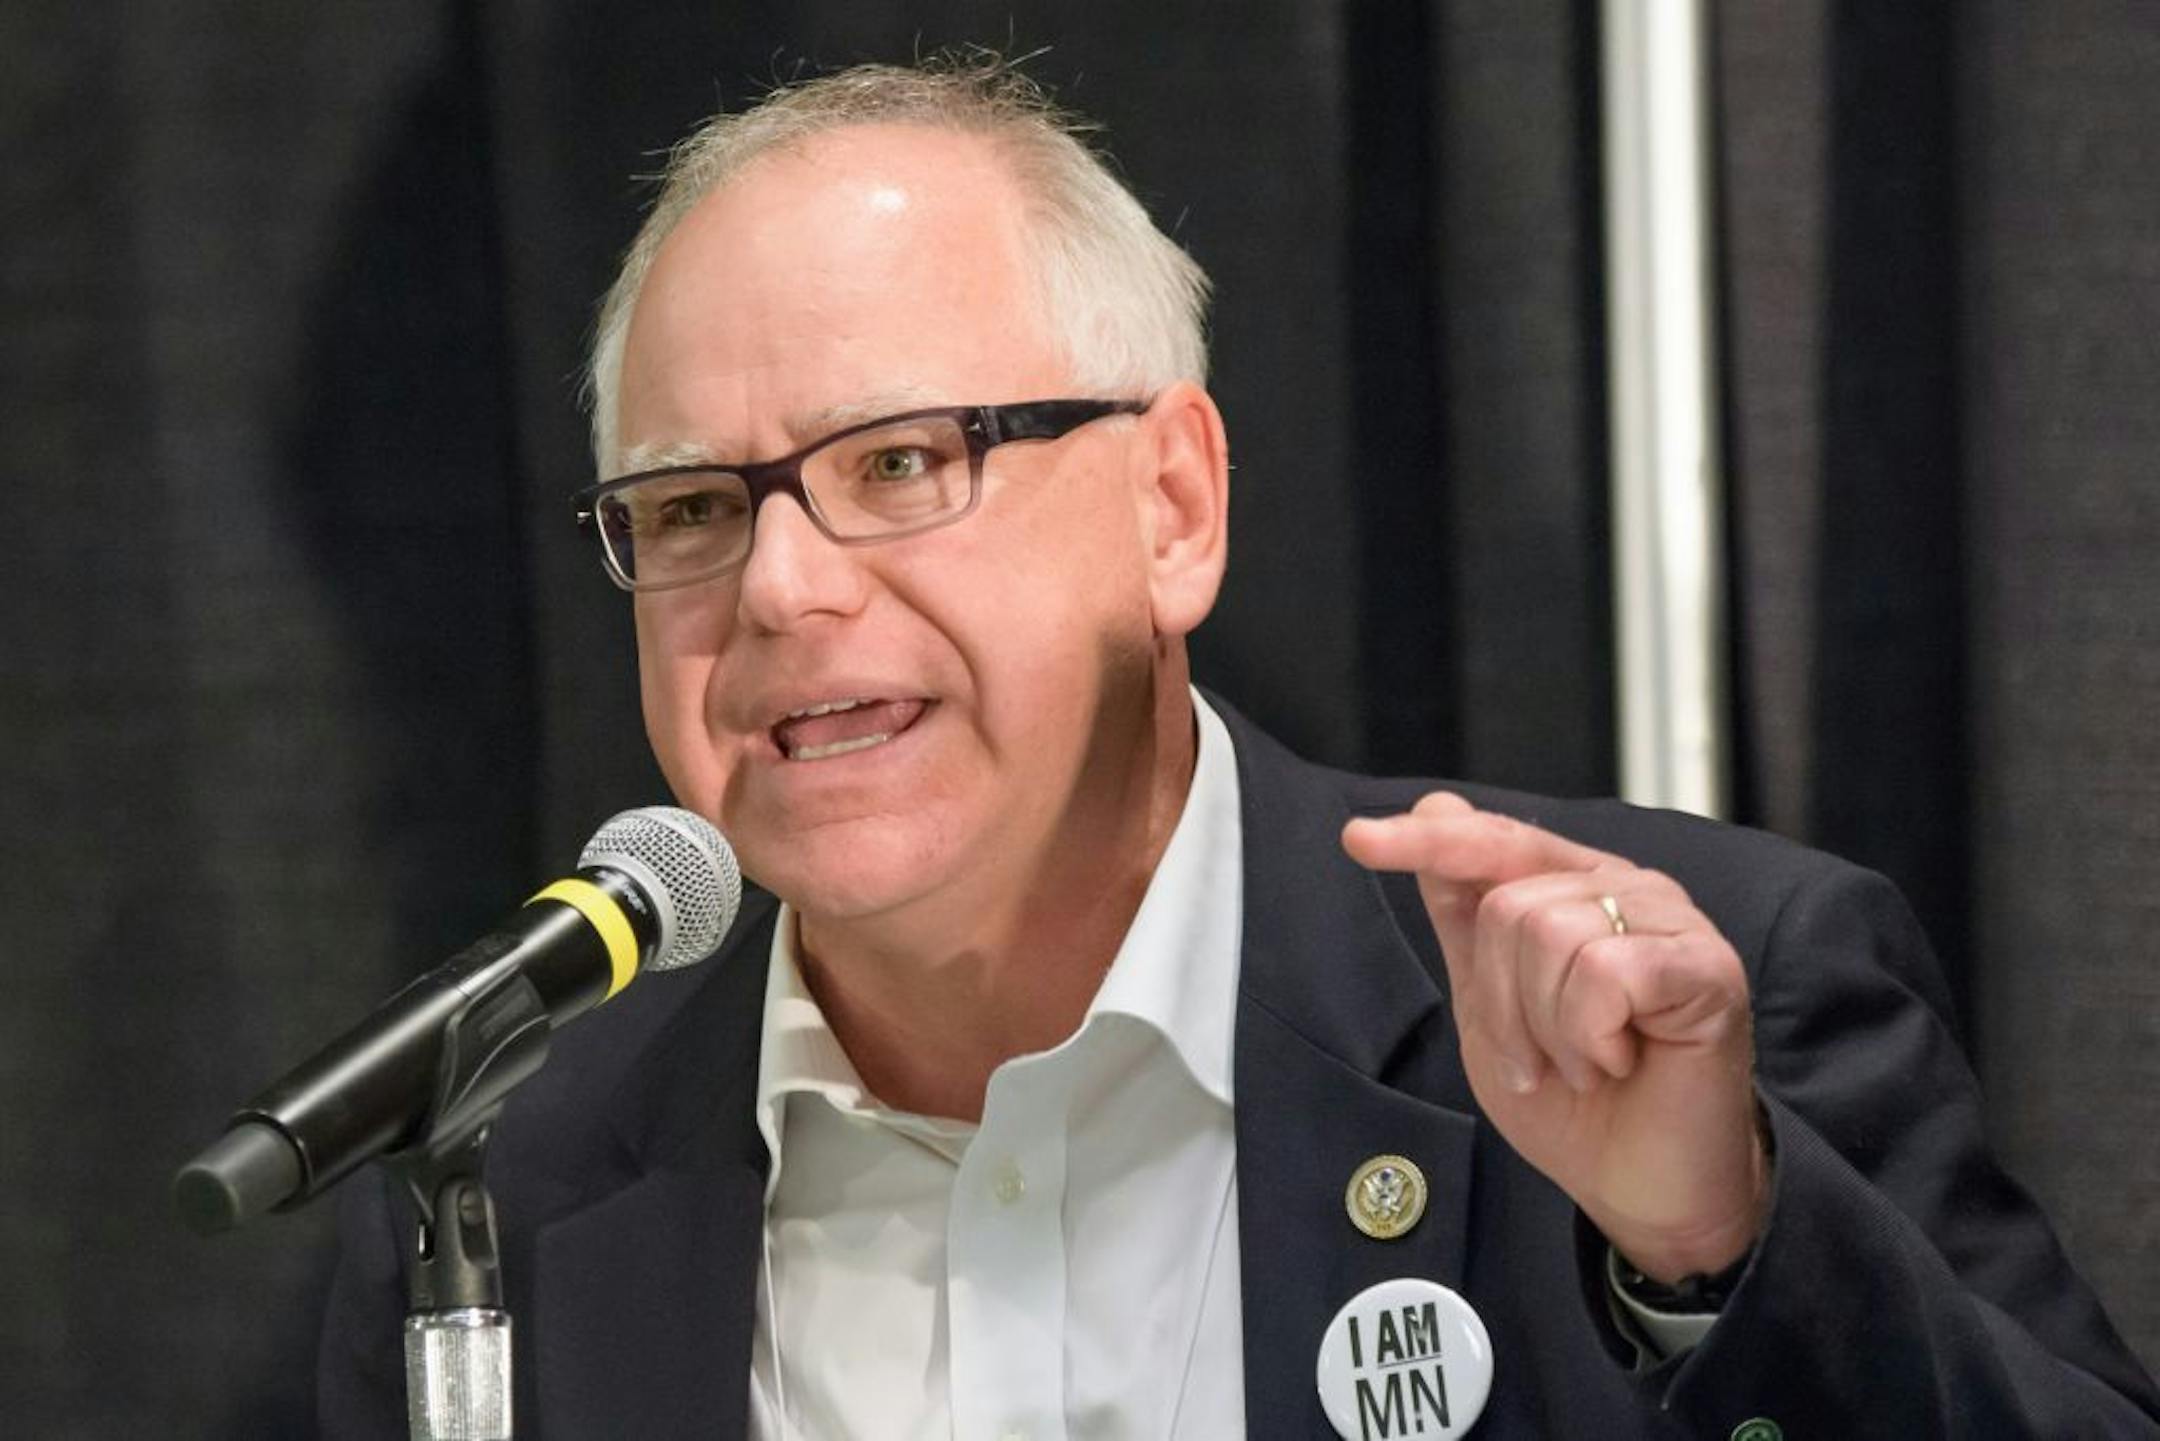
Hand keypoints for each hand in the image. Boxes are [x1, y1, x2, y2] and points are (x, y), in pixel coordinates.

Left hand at [1342, 793, 1768, 1281]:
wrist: (1640, 1189)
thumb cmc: (1576, 1104)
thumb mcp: (1492, 1007)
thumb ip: (1465, 917)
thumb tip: (1434, 811)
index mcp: (1575, 890)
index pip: (1493, 840)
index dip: (1426, 840)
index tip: (1357, 839)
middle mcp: (1626, 889)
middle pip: (1509, 905)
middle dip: (1503, 1002)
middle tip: (1541, 1058)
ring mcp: (1673, 922)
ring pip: (1553, 935)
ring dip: (1549, 1028)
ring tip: (1587, 1062)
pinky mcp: (1707, 966)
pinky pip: (1605, 974)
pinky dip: (1591, 1035)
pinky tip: (1619, 1060)